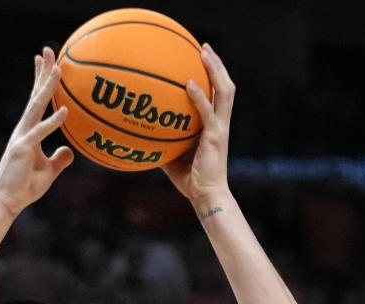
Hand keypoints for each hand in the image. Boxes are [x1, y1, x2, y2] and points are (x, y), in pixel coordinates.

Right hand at [0, 47, 73, 216]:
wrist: (7, 202)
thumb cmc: (24, 188)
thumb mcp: (48, 172)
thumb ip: (59, 159)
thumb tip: (70, 150)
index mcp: (29, 131)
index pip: (36, 100)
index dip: (41, 80)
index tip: (46, 60)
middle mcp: (24, 129)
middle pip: (35, 95)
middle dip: (42, 72)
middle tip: (48, 50)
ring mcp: (22, 137)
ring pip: (37, 107)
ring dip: (48, 87)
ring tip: (59, 68)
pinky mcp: (23, 149)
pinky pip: (41, 133)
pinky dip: (53, 122)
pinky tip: (65, 111)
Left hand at [162, 44, 234, 210]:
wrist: (205, 196)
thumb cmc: (190, 180)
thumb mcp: (172, 158)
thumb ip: (162, 143)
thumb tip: (139, 136)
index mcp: (214, 126)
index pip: (217, 95)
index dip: (213, 76)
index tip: (201, 59)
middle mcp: (220, 123)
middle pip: (225, 86)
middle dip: (217, 65)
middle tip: (204, 47)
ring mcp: (220, 128)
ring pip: (224, 92)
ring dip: (215, 70)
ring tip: (204, 53)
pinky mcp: (215, 136)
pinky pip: (207, 112)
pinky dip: (198, 96)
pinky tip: (188, 84)